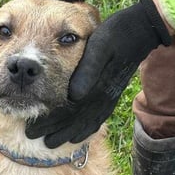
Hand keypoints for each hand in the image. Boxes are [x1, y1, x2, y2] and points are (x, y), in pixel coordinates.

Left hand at [25, 0, 171, 147]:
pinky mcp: (113, 96)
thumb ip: (88, 70)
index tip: (32, 129)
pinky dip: (86, 131)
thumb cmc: (117, 34)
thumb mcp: (100, 46)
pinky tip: (78, 136)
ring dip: (67, 134)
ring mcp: (109, 98)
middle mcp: (103, 97)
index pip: (69, 111)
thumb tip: (74, 95)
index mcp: (97, 86)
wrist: (142, 32)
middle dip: (53, 131)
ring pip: (86, 124)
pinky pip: (98, 119)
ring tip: (50, 142)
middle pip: (74, 121)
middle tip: (33, 136)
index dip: (50, 122)